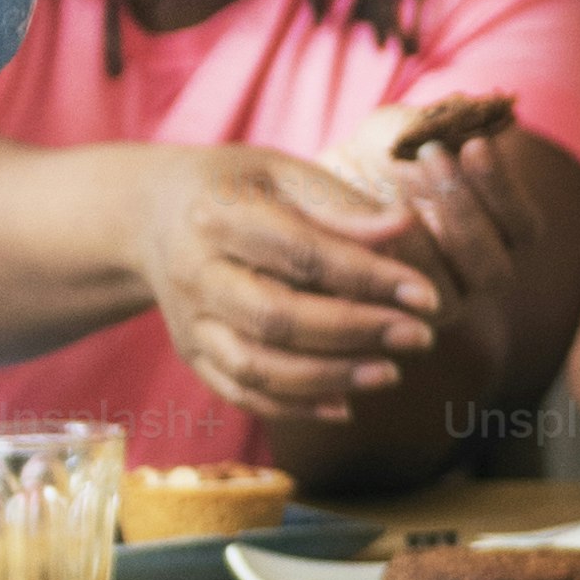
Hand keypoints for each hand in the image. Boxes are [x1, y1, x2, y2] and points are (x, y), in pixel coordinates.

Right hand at [134, 144, 441, 423]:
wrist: (153, 216)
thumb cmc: (237, 186)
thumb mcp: (282, 172)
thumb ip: (340, 203)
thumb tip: (404, 227)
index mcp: (219, 214)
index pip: (302, 254)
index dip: (368, 278)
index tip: (426, 294)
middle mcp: (196, 273)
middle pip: (277, 317)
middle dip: (356, 332)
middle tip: (419, 336)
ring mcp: (190, 321)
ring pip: (257, 367)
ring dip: (330, 378)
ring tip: (392, 373)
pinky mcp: (192, 355)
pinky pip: (242, 394)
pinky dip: (294, 408)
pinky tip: (346, 405)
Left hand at [332, 102, 545, 352]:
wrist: (324, 182)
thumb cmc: (384, 151)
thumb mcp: (412, 128)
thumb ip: (442, 125)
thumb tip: (470, 112)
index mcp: (498, 237)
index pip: (523, 229)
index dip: (503, 189)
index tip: (474, 144)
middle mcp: (471, 279)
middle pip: (494, 272)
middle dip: (463, 212)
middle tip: (430, 157)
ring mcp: (428, 307)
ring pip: (446, 296)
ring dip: (422, 241)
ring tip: (393, 183)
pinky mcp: (382, 319)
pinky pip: (389, 306)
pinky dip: (379, 264)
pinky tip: (365, 222)